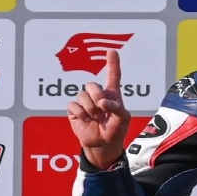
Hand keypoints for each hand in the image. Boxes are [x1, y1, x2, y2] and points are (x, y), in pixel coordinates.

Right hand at [67, 49, 131, 168]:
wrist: (103, 144)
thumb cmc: (116, 130)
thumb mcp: (123, 119)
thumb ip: (117, 108)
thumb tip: (103, 102)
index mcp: (112, 94)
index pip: (113, 75)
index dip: (112, 63)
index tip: (111, 51)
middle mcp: (98, 95)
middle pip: (91, 84)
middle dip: (96, 96)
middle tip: (102, 109)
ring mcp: (85, 102)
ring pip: (81, 95)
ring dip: (89, 108)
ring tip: (95, 118)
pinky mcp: (75, 110)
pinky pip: (73, 105)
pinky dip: (80, 114)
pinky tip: (86, 120)